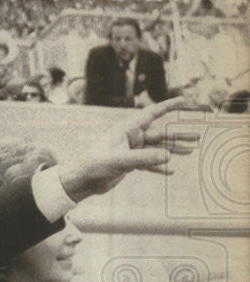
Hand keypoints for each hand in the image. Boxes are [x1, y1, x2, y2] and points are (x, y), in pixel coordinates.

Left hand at [58, 97, 200, 201]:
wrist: (82, 181)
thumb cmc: (95, 165)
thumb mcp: (120, 160)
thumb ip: (144, 158)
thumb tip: (169, 156)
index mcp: (126, 130)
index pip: (150, 114)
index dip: (167, 106)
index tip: (184, 100)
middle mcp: (130, 138)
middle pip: (159, 134)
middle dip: (178, 135)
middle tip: (198, 137)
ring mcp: (130, 151)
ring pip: (156, 149)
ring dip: (173, 150)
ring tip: (191, 151)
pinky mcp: (129, 164)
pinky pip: (149, 163)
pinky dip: (159, 167)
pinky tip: (171, 171)